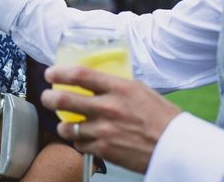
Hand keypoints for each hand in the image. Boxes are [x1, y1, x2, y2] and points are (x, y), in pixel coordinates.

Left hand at [41, 66, 181, 173]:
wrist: (177, 148)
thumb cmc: (163, 118)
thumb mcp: (140, 90)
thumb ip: (116, 85)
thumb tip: (97, 81)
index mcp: (118, 88)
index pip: (79, 75)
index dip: (59, 73)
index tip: (50, 74)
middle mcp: (108, 107)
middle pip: (64, 100)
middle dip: (48, 98)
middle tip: (46, 97)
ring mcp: (104, 130)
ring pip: (67, 126)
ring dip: (63, 124)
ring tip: (65, 123)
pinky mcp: (104, 150)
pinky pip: (79, 144)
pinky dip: (79, 141)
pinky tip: (83, 138)